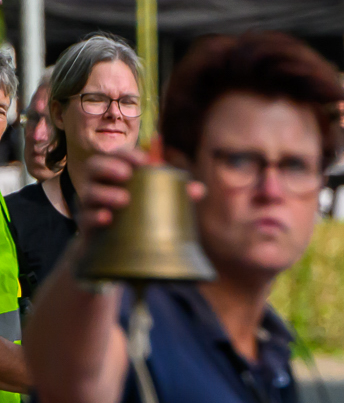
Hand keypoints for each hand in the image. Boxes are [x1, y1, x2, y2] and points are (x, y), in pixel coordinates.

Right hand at [75, 147, 203, 234]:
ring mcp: (90, 204)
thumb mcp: (155, 202)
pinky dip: (95, 216)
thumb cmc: (137, 214)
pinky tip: (107, 218)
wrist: (114, 248)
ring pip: (88, 192)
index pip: (115, 155)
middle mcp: (98, 185)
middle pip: (94, 166)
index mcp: (114, 173)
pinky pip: (86, 218)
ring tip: (124, 199)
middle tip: (126, 174)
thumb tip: (199, 189)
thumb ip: (174, 193)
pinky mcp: (86, 225)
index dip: (126, 154)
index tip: (144, 160)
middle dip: (109, 167)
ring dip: (105, 193)